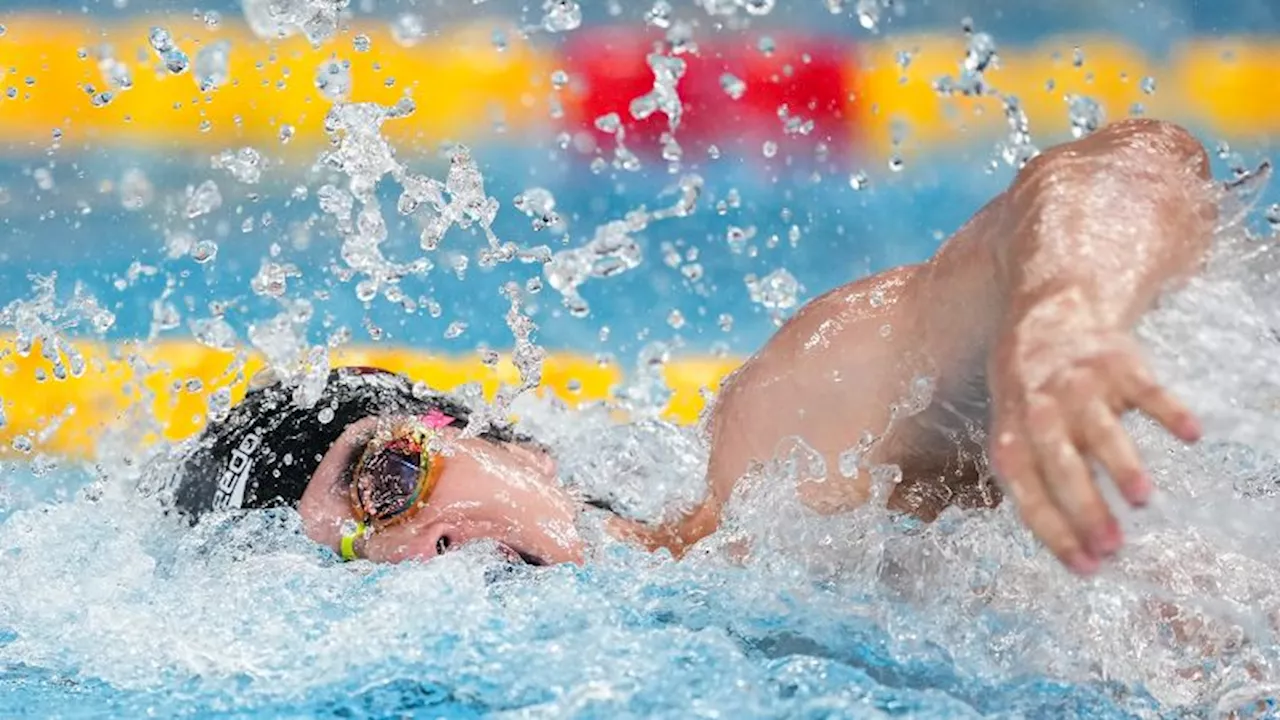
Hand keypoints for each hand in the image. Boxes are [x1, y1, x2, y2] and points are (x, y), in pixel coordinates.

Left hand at [988, 302, 1201, 574]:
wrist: (1050, 315)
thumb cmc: (1031, 396)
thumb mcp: (1015, 432)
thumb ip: (1041, 481)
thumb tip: (1079, 546)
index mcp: (1012, 437)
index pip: (1028, 494)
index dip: (1055, 533)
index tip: (1086, 567)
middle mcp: (1042, 412)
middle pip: (1062, 468)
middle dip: (1086, 509)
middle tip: (1112, 546)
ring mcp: (1080, 386)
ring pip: (1101, 430)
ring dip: (1121, 465)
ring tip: (1141, 499)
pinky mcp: (1118, 364)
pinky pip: (1146, 391)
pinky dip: (1168, 411)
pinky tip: (1190, 434)